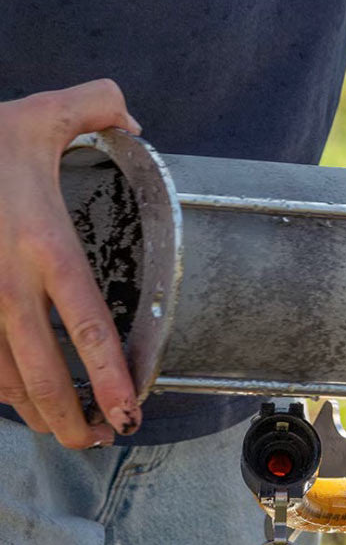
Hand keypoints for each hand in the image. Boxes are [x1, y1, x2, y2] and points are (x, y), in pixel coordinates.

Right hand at [0, 80, 142, 446]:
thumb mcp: (37, 111)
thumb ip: (96, 104)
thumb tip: (133, 115)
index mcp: (42, 244)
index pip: (85, 321)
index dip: (109, 372)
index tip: (132, 407)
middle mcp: (4, 283)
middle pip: (41, 369)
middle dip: (72, 414)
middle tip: (103, 439)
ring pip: (1, 377)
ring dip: (35, 412)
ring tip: (68, 434)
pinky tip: (18, 402)